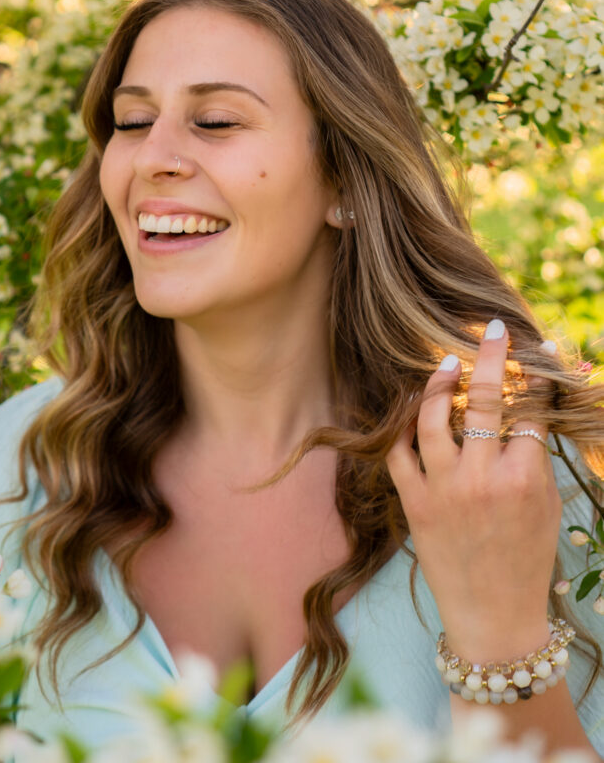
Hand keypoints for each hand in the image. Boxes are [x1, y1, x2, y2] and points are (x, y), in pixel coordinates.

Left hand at [386, 319, 561, 662]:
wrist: (493, 616)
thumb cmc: (527, 559)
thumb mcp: (547, 505)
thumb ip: (536, 455)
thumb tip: (533, 406)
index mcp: (524, 479)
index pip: (529, 410)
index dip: (535, 378)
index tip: (536, 353)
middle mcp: (482, 479)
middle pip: (484, 400)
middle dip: (491, 356)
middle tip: (493, 330)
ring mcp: (444, 490)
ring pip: (433, 417)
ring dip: (438, 382)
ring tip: (447, 362)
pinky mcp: (414, 504)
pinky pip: (399, 453)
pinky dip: (402, 428)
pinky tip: (410, 409)